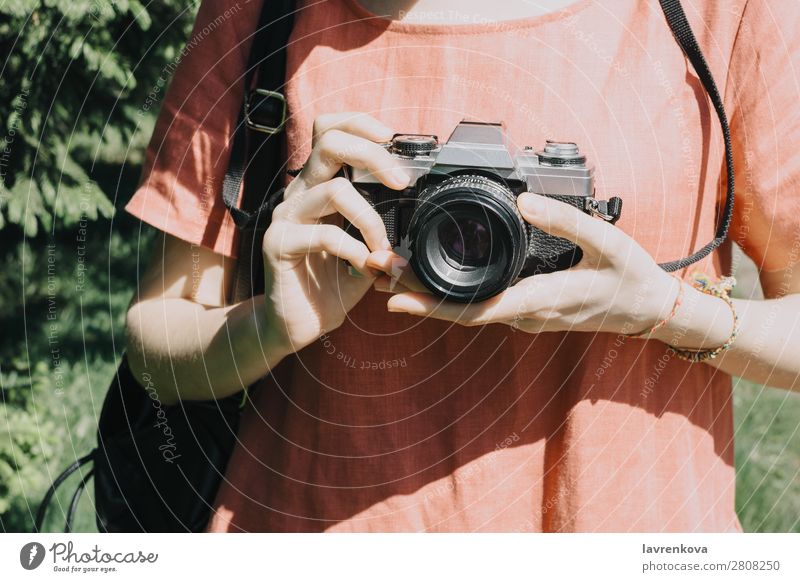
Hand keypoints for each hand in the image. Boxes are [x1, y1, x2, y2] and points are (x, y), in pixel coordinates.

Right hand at [262, 112, 409, 352]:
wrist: (297, 323)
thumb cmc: (332, 283)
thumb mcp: (367, 248)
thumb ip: (386, 225)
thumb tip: (424, 208)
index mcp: (319, 185)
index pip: (330, 130)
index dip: (361, 124)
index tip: (393, 141)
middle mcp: (299, 194)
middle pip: (329, 141)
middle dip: (373, 155)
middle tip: (402, 182)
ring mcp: (286, 217)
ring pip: (334, 191)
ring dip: (371, 220)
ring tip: (384, 248)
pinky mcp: (278, 245)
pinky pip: (324, 235)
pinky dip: (356, 251)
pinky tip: (366, 267)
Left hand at [382, 192, 680, 335]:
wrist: (649, 308)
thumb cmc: (631, 277)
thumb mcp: (607, 242)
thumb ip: (568, 221)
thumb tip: (525, 201)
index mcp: (539, 301)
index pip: (476, 309)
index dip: (433, 306)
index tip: (396, 297)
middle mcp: (524, 314)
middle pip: (460, 312)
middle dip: (416, 297)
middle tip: (375, 274)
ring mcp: (524, 315)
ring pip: (468, 309)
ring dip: (430, 295)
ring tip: (392, 272)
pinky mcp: (526, 309)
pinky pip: (482, 304)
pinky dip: (452, 293)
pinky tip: (434, 277)